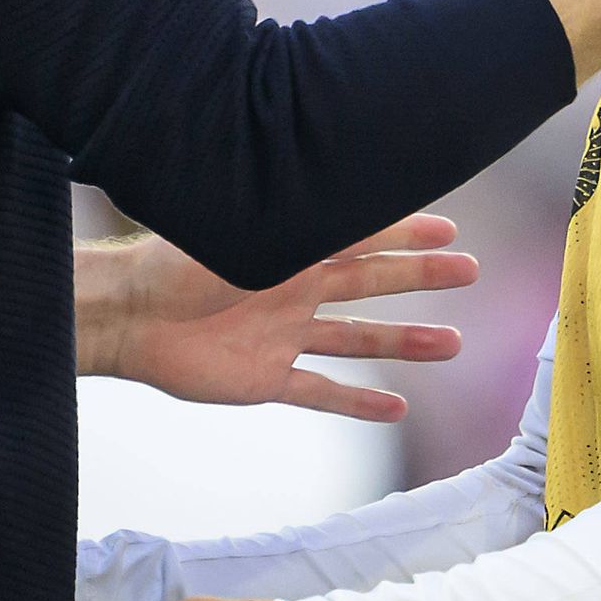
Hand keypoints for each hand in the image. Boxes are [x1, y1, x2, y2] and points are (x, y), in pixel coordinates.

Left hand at [76, 216, 474, 422]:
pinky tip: (396, 408)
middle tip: (468, 271)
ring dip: (403, 342)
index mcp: (294, 248)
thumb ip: (313, 224)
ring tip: (451, 344)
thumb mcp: (260, 232)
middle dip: (421, 277)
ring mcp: (282, 335)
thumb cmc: (185, 261)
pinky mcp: (264, 377)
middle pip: (371, 283)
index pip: (364, 235)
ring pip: (357, 339)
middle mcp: (294, 288)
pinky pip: (321, 391)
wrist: (131, 315)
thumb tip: (363, 192)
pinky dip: (357, 402)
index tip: (450, 230)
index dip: (409, 233)